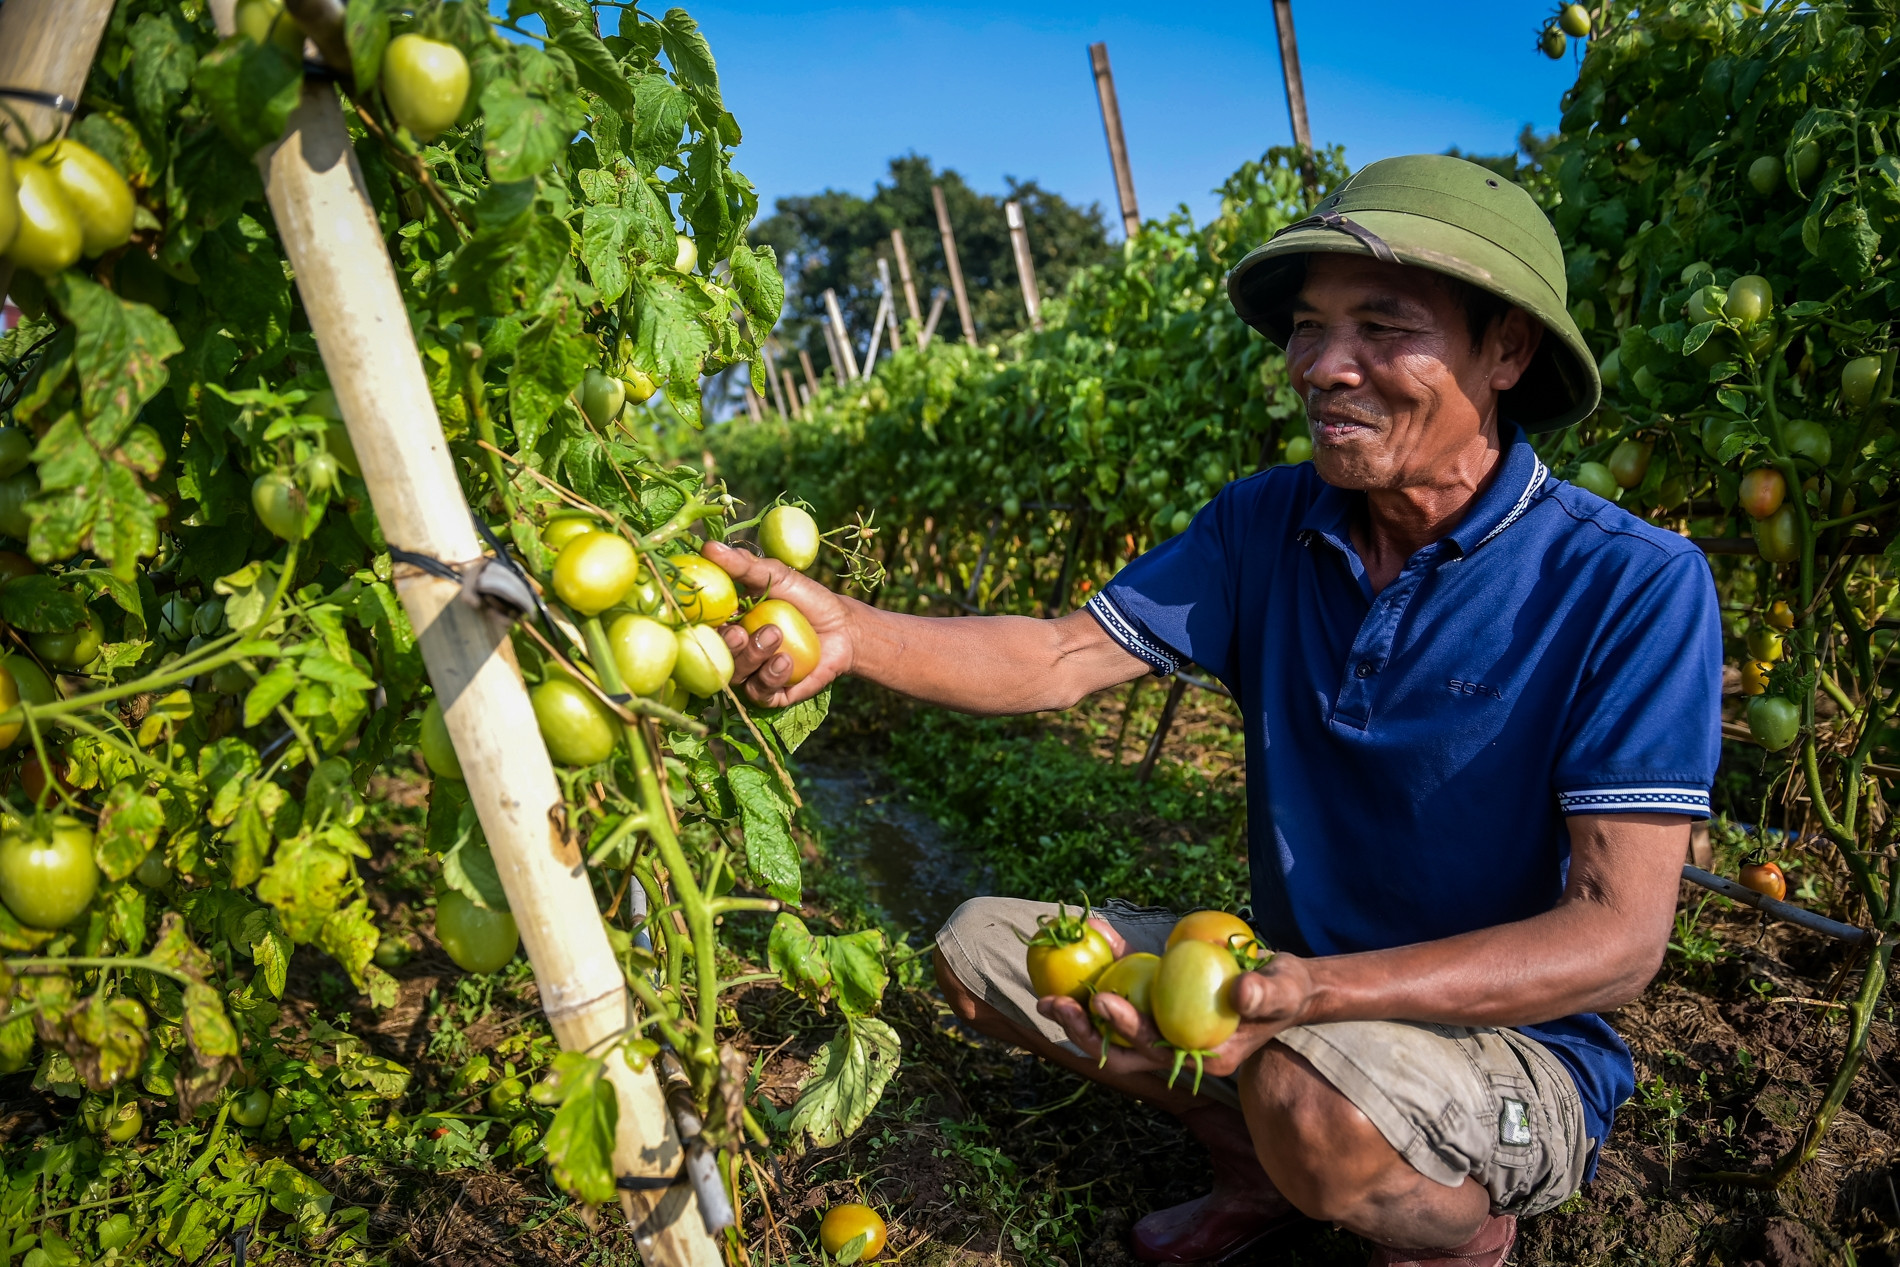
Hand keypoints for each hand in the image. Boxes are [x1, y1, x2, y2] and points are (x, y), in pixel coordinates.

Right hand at [703, 541, 857, 706]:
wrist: (843, 628)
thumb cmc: (806, 599)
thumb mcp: (776, 576)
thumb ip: (743, 566)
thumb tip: (708, 546)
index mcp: (728, 624)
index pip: (704, 628)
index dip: (702, 626)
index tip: (714, 616)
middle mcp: (735, 652)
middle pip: (717, 656)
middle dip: (728, 646)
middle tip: (742, 633)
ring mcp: (753, 674)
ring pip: (737, 676)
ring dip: (754, 656)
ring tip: (777, 635)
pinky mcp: (773, 694)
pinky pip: (761, 693)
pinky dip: (772, 677)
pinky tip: (787, 662)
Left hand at [1038, 950, 1318, 1082]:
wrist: (1284, 986)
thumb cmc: (1286, 988)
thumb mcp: (1284, 988)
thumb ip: (1265, 993)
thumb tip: (1242, 993)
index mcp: (1207, 1056)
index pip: (1158, 1049)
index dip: (1128, 1028)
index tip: (1103, 1000)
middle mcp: (1180, 1052)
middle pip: (1124, 1052)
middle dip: (1086, 1033)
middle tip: (1055, 1004)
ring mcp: (1166, 1035)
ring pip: (1114, 1038)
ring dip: (1081, 1019)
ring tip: (1048, 998)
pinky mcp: (1159, 1013)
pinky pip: (1125, 1000)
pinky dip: (1104, 979)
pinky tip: (1086, 953)